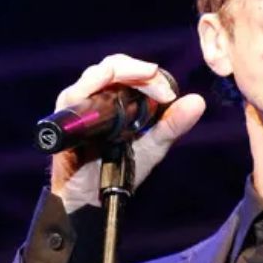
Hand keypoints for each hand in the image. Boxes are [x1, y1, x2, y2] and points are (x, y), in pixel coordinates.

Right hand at [49, 54, 206, 211]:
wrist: (93, 197)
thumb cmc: (120, 169)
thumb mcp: (154, 146)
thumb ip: (173, 124)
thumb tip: (198, 101)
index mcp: (120, 98)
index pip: (133, 71)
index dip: (150, 75)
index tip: (168, 95)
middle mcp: (99, 96)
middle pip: (115, 65)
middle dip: (137, 69)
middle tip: (155, 79)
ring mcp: (80, 104)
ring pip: (97, 74)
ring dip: (120, 71)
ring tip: (142, 79)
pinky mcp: (64, 117)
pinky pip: (74, 94)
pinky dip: (91, 85)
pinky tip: (105, 84)